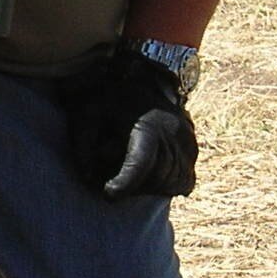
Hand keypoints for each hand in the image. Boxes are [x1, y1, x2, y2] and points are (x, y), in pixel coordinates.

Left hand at [60, 47, 197, 199]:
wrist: (145, 83)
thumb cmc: (112, 101)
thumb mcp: (90, 113)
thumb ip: (83, 145)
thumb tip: (88, 179)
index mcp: (151, 123)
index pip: (141, 164)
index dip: (124, 184)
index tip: (108, 193)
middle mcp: (176, 135)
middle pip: (153, 179)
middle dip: (131, 186)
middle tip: (113, 179)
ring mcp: (189, 147)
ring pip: (167, 185)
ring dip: (144, 186)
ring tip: (128, 169)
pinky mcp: (193, 156)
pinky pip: (180, 185)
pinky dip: (161, 185)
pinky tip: (146, 172)